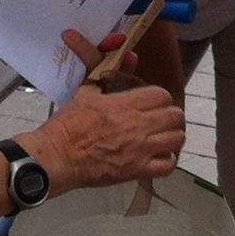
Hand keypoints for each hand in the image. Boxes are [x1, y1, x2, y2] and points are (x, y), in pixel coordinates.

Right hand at [28, 78, 184, 195]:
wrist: (57, 156)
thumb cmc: (67, 125)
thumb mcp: (84, 95)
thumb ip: (104, 82)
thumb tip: (121, 65)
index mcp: (122, 105)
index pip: (161, 94)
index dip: (160, 97)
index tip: (154, 103)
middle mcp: (136, 125)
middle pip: (174, 115)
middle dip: (170, 115)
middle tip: (161, 120)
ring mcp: (140, 149)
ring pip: (176, 138)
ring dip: (172, 136)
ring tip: (163, 137)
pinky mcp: (137, 170)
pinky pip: (168, 165)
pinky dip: (167, 160)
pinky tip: (159, 156)